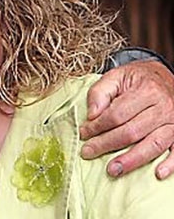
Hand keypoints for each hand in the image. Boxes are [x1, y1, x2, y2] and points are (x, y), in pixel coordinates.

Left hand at [79, 59, 173, 178]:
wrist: (165, 74)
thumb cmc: (138, 78)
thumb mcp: (116, 76)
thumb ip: (100, 92)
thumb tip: (91, 115)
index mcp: (146, 91)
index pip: (117, 114)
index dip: (97, 126)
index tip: (83, 133)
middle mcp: (163, 107)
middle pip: (132, 131)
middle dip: (107, 144)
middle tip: (88, 152)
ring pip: (153, 144)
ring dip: (132, 160)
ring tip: (113, 170)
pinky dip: (171, 164)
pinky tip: (158, 173)